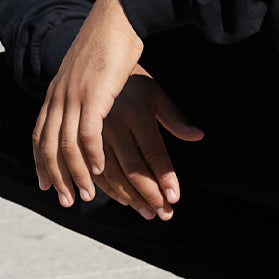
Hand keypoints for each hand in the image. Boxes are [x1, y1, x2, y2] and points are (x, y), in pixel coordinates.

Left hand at [33, 0, 145, 206]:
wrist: (116, 18)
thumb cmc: (110, 45)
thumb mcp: (92, 76)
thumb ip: (88, 97)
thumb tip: (93, 112)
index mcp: (56, 93)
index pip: (40, 135)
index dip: (40, 162)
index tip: (45, 186)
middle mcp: (59, 97)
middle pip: (50, 146)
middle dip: (56, 177)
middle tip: (66, 200)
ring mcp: (74, 96)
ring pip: (67, 145)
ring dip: (75, 174)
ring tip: (85, 195)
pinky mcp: (94, 95)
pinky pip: (87, 133)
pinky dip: (91, 155)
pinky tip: (98, 171)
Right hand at [94, 71, 204, 218]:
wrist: (91, 64)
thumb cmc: (131, 81)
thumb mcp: (154, 92)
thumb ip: (174, 118)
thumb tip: (198, 135)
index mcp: (136, 111)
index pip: (154, 152)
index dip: (165, 177)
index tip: (175, 198)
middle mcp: (113, 124)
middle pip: (133, 168)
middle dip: (150, 194)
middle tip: (165, 214)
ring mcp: (94, 134)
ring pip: (112, 174)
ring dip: (131, 198)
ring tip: (149, 213)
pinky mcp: (80, 140)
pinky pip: (94, 171)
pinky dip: (109, 190)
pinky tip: (126, 201)